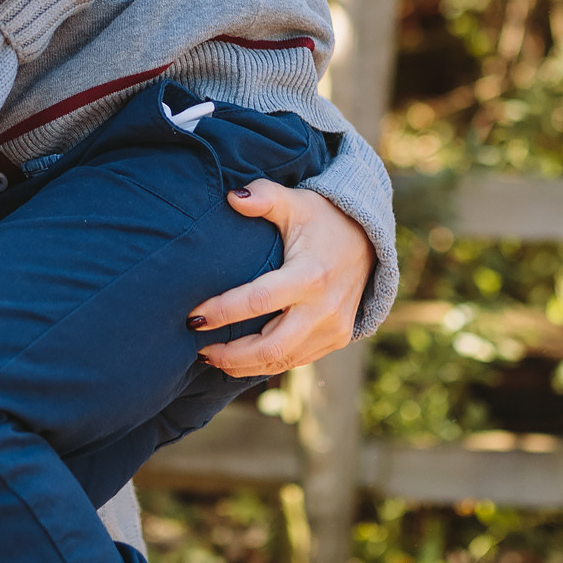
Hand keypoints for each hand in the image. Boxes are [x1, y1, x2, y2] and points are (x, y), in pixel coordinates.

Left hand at [186, 182, 375, 377]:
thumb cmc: (323, 219)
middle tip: (199, 349)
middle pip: (270, 347)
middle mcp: (324, 309)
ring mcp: (333, 329)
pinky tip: (241, 360)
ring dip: (244, 365)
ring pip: (281, 361)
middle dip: (230, 354)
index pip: (258, 301)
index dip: (223, 312)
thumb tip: (232, 197)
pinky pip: (295, 360)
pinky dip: (266, 365)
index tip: (194, 316)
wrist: (368, 241)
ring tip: (213, 358)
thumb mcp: (296, 202)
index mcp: (310, 276)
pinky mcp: (336, 339)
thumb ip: (265, 197)